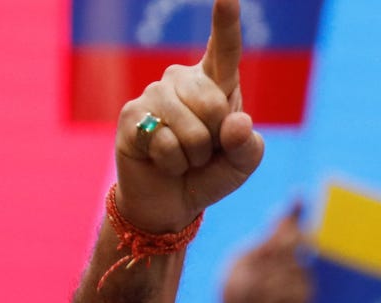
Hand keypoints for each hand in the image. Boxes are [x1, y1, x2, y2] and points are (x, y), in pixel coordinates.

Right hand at [113, 0, 263, 232]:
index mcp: (217, 84)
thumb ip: (248, 146)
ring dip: (193, 156)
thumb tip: (235, 123)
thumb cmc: (211, 174)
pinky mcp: (131, 116)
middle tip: (203, 152)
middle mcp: (182, 81)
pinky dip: (172, 163)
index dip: (226, 22)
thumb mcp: (242, 164)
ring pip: (189, 128)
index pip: (224, 50)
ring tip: (183, 158)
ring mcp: (153, 94)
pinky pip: (165, 142)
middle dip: (215, 141)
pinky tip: (161, 161)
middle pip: (213, 104)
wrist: (171, 202)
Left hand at [219, 205, 313, 302]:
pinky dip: (277, 295)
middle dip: (280, 247)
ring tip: (255, 293)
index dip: (296, 210)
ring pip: (296, 267)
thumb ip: (264, 243)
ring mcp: (302, 282)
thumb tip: (283, 218)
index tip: (299, 195)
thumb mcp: (242, 263)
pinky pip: (298, 290)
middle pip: (297, 240)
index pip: (291, 225)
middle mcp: (293, 261)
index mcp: (276, 249)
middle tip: (264, 258)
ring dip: (271, 279)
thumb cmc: (234, 295)